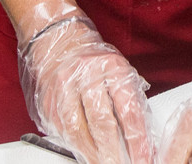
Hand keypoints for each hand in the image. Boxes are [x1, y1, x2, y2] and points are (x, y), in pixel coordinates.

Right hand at [17, 1, 154, 163]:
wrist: (58, 39)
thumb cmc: (94, 59)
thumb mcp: (119, 70)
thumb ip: (130, 98)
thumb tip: (142, 135)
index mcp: (112, 66)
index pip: (128, 109)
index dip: (137, 140)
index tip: (143, 158)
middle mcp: (86, 75)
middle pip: (102, 121)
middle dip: (114, 152)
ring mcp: (64, 87)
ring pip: (78, 129)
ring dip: (92, 154)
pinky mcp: (48, 99)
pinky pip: (61, 129)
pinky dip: (74, 146)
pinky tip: (84, 154)